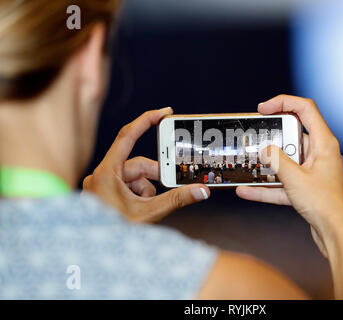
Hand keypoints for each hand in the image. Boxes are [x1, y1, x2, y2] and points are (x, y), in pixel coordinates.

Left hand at [83, 107, 209, 222]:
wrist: (96, 253)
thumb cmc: (115, 233)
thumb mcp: (149, 213)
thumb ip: (176, 199)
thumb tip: (202, 190)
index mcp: (107, 172)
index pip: (128, 136)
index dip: (147, 120)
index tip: (165, 112)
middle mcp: (102, 174)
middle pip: (137, 164)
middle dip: (155, 177)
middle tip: (170, 185)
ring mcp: (102, 184)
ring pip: (134, 177)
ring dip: (147, 190)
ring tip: (149, 207)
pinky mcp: (104, 192)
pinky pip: (127, 185)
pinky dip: (138, 194)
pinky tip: (141, 209)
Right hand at [236, 95, 342, 256]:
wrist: (337, 234)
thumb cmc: (325, 204)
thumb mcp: (295, 178)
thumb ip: (276, 160)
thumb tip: (264, 150)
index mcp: (324, 143)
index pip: (305, 109)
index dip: (283, 102)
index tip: (263, 108)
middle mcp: (320, 154)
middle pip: (293, 135)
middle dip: (271, 138)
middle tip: (253, 138)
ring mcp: (314, 171)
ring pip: (286, 161)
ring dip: (267, 164)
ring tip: (247, 163)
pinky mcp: (307, 188)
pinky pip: (284, 182)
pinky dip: (267, 186)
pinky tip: (246, 191)